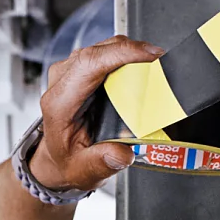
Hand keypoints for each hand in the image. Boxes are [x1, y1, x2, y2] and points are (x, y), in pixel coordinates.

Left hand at [31, 35, 164, 191]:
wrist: (57, 158)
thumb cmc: (68, 160)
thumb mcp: (83, 171)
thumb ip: (102, 162)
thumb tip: (122, 153)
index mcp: (59, 103)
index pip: (88, 65)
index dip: (121, 54)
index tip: (150, 55)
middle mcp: (62, 82)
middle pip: (99, 51)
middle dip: (134, 51)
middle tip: (162, 64)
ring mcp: (70, 72)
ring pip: (104, 48)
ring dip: (132, 54)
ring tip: (154, 68)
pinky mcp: (82, 69)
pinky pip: (107, 53)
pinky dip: (127, 57)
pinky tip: (141, 70)